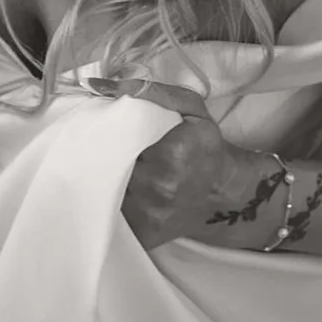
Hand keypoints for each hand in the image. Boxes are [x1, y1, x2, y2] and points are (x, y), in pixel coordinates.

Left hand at [110, 84, 285, 253]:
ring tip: (103, 166)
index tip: (99, 124)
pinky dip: (104, 201)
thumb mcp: (191, 107)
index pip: (115, 135)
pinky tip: (111, 191)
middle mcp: (158, 187)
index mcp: (172, 153)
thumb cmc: (206, 147)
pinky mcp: (141, 234)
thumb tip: (103, 87)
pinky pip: (109, 214)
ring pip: (101, 189)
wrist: (224, 194)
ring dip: (97, 177)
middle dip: (97, 153)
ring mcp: (148, 215)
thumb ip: (150, 91)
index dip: (102, 129)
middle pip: (104, 164)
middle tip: (97, 144)